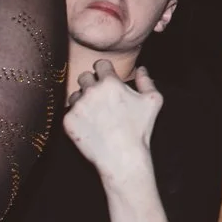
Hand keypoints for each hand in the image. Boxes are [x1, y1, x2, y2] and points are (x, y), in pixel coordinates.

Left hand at [63, 61, 162, 180]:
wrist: (122, 157)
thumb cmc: (139, 130)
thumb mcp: (153, 102)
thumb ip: (146, 81)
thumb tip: (141, 69)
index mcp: (110, 82)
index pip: (100, 64)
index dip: (105, 71)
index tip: (107, 79)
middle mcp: (90, 91)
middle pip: (84, 76)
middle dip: (92, 84)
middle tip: (102, 98)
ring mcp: (77, 106)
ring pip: (75, 94)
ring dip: (83, 100)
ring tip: (96, 114)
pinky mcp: (68, 120)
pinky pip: (70, 112)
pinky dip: (78, 117)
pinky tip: (90, 126)